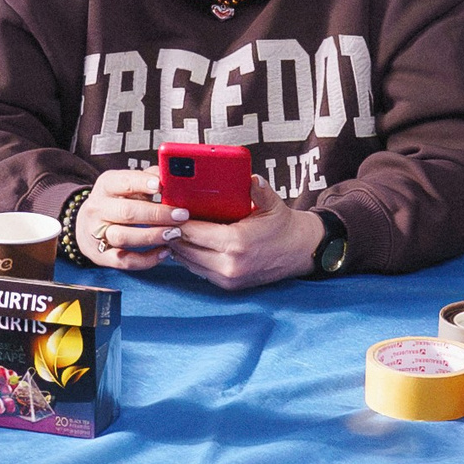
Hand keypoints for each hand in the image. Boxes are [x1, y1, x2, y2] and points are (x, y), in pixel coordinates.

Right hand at [75, 168, 187, 271]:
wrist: (86, 225)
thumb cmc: (115, 202)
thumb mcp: (125, 184)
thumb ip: (146, 178)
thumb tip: (169, 173)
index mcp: (105, 186)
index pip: (123, 182)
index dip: (142, 183)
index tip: (160, 185)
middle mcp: (98, 209)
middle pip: (127, 212)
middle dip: (157, 214)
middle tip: (181, 215)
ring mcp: (97, 234)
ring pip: (124, 237)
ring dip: (152, 236)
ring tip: (174, 234)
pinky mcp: (102, 256)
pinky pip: (125, 261)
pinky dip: (147, 259)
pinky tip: (164, 252)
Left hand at [168, 179, 322, 290]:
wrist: (299, 252)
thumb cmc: (282, 226)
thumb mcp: (272, 204)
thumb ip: (259, 190)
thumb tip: (250, 177)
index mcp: (237, 243)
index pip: (193, 232)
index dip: (177, 221)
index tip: (168, 210)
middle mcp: (229, 265)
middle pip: (185, 249)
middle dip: (172, 233)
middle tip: (164, 218)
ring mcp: (227, 279)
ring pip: (188, 263)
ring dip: (178, 247)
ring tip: (171, 229)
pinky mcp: (228, 286)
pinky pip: (198, 271)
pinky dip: (189, 258)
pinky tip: (185, 243)